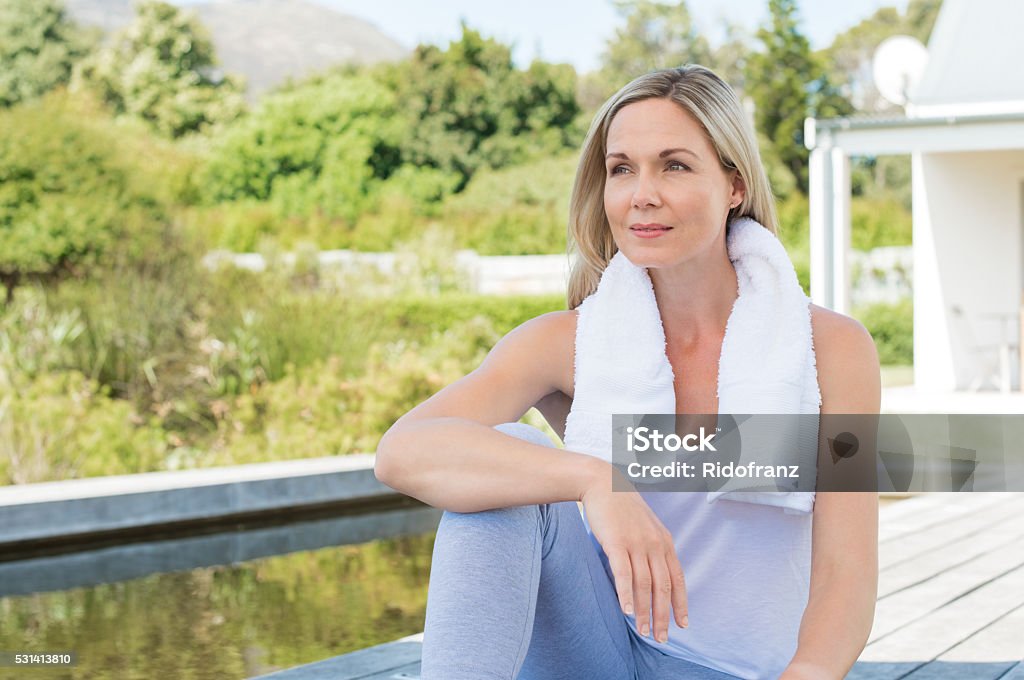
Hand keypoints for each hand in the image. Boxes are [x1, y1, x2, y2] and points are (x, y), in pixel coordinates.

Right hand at [580, 464, 687, 642]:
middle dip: (664, 615)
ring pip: (645, 584)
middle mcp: (654, 544)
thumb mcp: (645, 526)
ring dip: (645, 611)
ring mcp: (636, 543)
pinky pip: (624, 573)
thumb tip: (653, 574)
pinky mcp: (616, 542)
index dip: (680, 603)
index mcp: (664, 541)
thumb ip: (652, 548)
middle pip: (663, 586)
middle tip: (662, 637)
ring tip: (644, 631)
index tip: (682, 624)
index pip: (677, 578)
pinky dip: (626, 594)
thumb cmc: (621, 507)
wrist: (602, 483)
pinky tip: (627, 611)